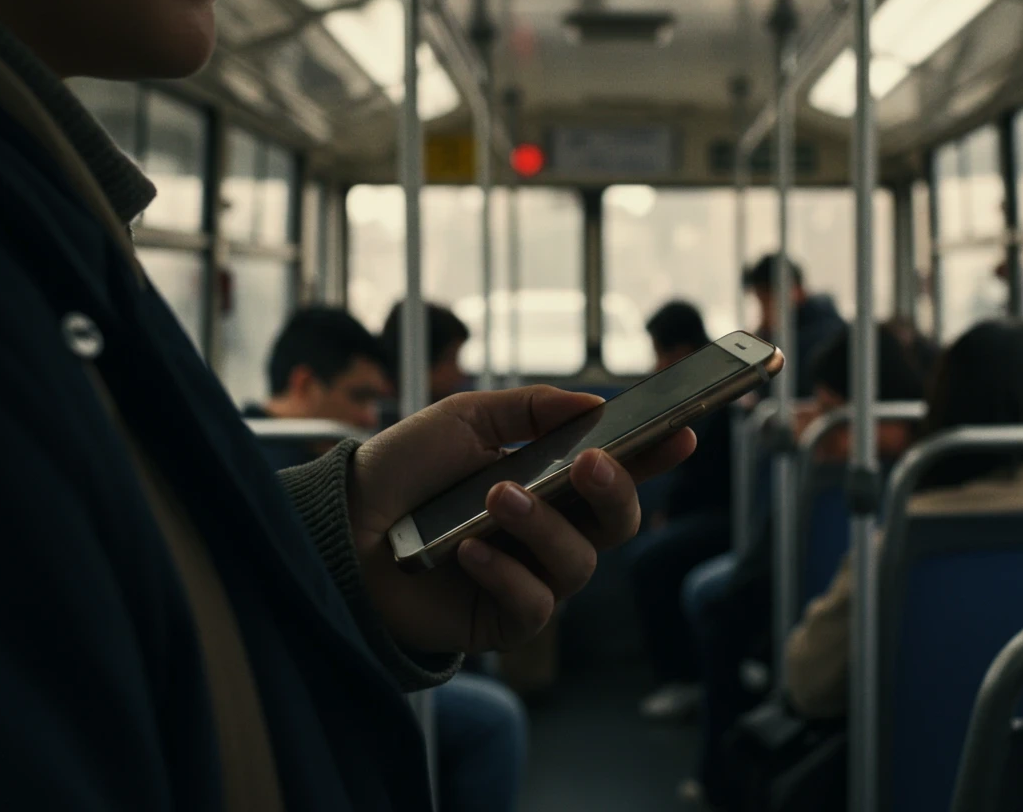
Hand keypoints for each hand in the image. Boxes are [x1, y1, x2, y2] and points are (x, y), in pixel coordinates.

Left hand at [346, 386, 695, 653]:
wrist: (341, 526)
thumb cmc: (404, 470)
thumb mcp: (464, 418)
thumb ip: (529, 408)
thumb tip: (593, 404)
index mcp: (550, 481)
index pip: (617, 471)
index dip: (655, 456)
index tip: (682, 433)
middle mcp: (550, 531)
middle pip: (618, 523)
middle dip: (616, 492)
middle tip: (590, 463)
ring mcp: (529, 577)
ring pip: (580, 563)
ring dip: (545, 527)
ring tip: (498, 499)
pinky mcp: (502, 620)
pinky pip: (535, 605)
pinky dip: (505, 575)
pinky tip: (468, 552)